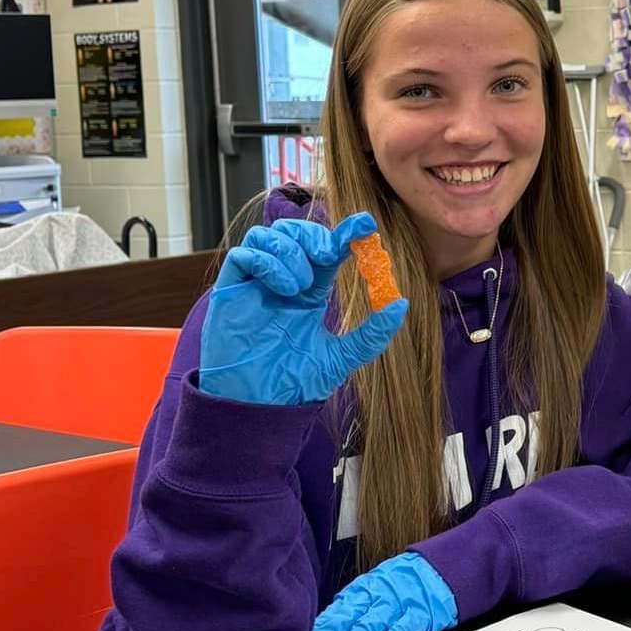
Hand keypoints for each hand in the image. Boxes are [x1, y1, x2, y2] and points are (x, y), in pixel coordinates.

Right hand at [200, 213, 407, 405]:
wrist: (257, 406)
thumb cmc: (293, 382)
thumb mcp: (342, 357)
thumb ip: (372, 333)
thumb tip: (400, 303)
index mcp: (308, 292)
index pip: (326, 250)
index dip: (344, 233)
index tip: (366, 225)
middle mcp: (281, 281)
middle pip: (294, 232)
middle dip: (314, 236)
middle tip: (329, 255)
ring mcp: (254, 284)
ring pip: (266, 236)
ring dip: (291, 250)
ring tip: (302, 285)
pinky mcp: (229, 291)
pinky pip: (243, 256)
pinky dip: (267, 262)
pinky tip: (285, 288)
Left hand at [281, 552, 457, 630]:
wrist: (442, 568)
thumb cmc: (405, 581)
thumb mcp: (374, 588)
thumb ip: (351, 608)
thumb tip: (322, 630)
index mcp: (362, 590)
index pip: (331, 618)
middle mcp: (376, 597)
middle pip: (342, 625)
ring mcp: (397, 606)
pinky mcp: (418, 616)